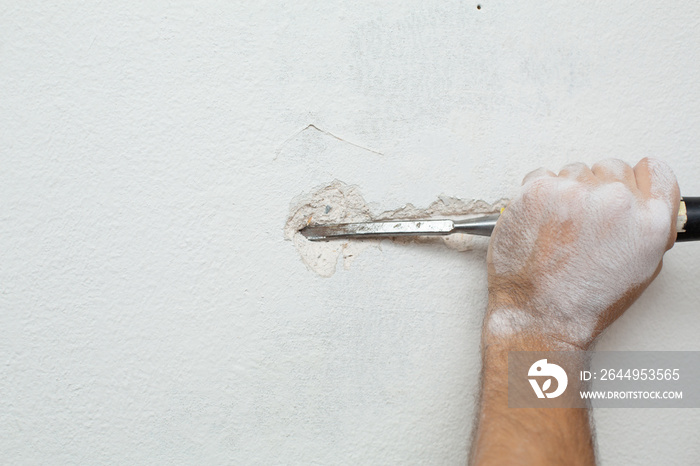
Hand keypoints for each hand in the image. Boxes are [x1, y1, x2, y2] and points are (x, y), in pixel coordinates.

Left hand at [484, 158, 679, 349]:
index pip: (655, 170)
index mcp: (650, 220)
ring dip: (568, 191)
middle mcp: (616, 202)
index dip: (638, 180)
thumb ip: (649, 227)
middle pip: (611, 167)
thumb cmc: (585, 301)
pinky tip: (540, 221)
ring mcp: (575, 193)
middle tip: (583, 221)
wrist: (539, 314)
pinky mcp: (539, 191)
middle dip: (599, 189)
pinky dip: (540, 194)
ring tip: (559, 227)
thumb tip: (644, 202)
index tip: (625, 188)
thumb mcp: (641, 267)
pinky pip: (543, 175)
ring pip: (575, 170)